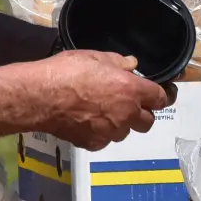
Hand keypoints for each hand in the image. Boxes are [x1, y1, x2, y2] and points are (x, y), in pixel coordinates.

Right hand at [39, 50, 176, 150]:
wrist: (40, 97)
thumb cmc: (67, 72)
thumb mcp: (95, 57)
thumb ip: (118, 62)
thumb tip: (132, 65)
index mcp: (131, 90)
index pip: (160, 98)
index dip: (159, 96)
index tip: (155, 95)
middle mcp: (126, 114)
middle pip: (148, 122)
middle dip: (142, 114)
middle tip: (128, 104)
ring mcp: (110, 132)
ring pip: (125, 132)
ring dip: (120, 124)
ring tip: (101, 112)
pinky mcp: (94, 143)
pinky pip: (104, 140)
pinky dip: (100, 133)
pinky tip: (86, 122)